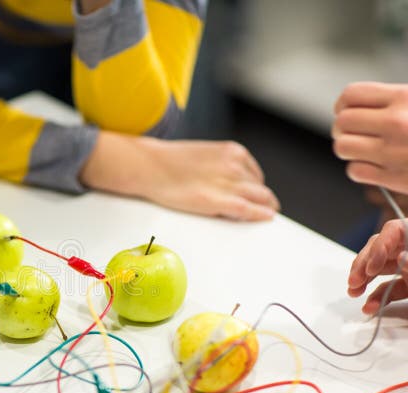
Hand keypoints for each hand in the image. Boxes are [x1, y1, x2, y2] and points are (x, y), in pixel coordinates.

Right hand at [80, 132, 279, 220]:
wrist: (149, 166)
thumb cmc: (168, 162)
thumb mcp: (203, 154)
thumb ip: (220, 164)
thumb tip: (226, 180)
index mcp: (232, 151)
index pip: (255, 174)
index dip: (256, 187)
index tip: (256, 195)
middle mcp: (235, 165)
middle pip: (260, 187)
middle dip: (263, 199)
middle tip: (265, 209)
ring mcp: (229, 183)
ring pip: (261, 198)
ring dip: (263, 208)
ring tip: (262, 216)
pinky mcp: (220, 201)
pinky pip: (249, 210)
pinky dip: (260, 214)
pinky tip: (266, 218)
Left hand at [333, 82, 407, 193]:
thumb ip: (392, 101)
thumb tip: (353, 105)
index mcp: (405, 98)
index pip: (352, 95)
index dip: (343, 105)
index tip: (346, 111)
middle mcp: (397, 123)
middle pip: (341, 123)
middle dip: (343, 130)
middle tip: (354, 134)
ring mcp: (394, 151)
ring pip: (342, 147)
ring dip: (348, 149)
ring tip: (363, 150)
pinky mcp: (395, 177)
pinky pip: (355, 171)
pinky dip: (360, 170)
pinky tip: (375, 166)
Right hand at [348, 219, 407, 313]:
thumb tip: (402, 256)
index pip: (394, 230)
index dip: (379, 247)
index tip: (371, 268)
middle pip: (380, 248)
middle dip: (363, 265)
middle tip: (354, 282)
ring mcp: (407, 266)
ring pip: (380, 268)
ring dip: (363, 280)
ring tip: (353, 292)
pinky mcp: (407, 284)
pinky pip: (390, 287)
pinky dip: (378, 297)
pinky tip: (370, 306)